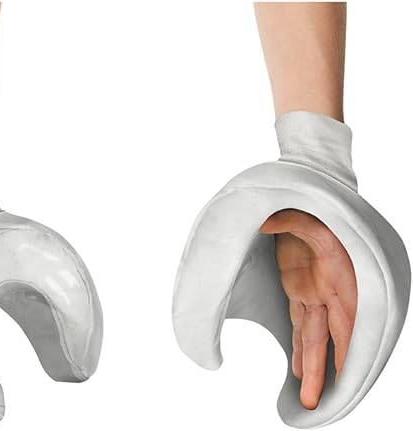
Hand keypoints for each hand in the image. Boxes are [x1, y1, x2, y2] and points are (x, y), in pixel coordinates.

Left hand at [260, 209, 356, 409]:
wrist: (308, 209)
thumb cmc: (315, 214)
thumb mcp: (308, 216)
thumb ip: (289, 220)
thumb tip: (265, 221)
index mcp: (341, 280)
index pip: (346, 322)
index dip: (345, 350)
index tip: (343, 376)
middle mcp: (331, 293)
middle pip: (327, 338)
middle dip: (322, 369)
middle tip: (313, 401)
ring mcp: (314, 294)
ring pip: (312, 336)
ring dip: (310, 365)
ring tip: (307, 394)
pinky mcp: (300, 292)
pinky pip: (301, 325)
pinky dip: (300, 347)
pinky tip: (298, 368)